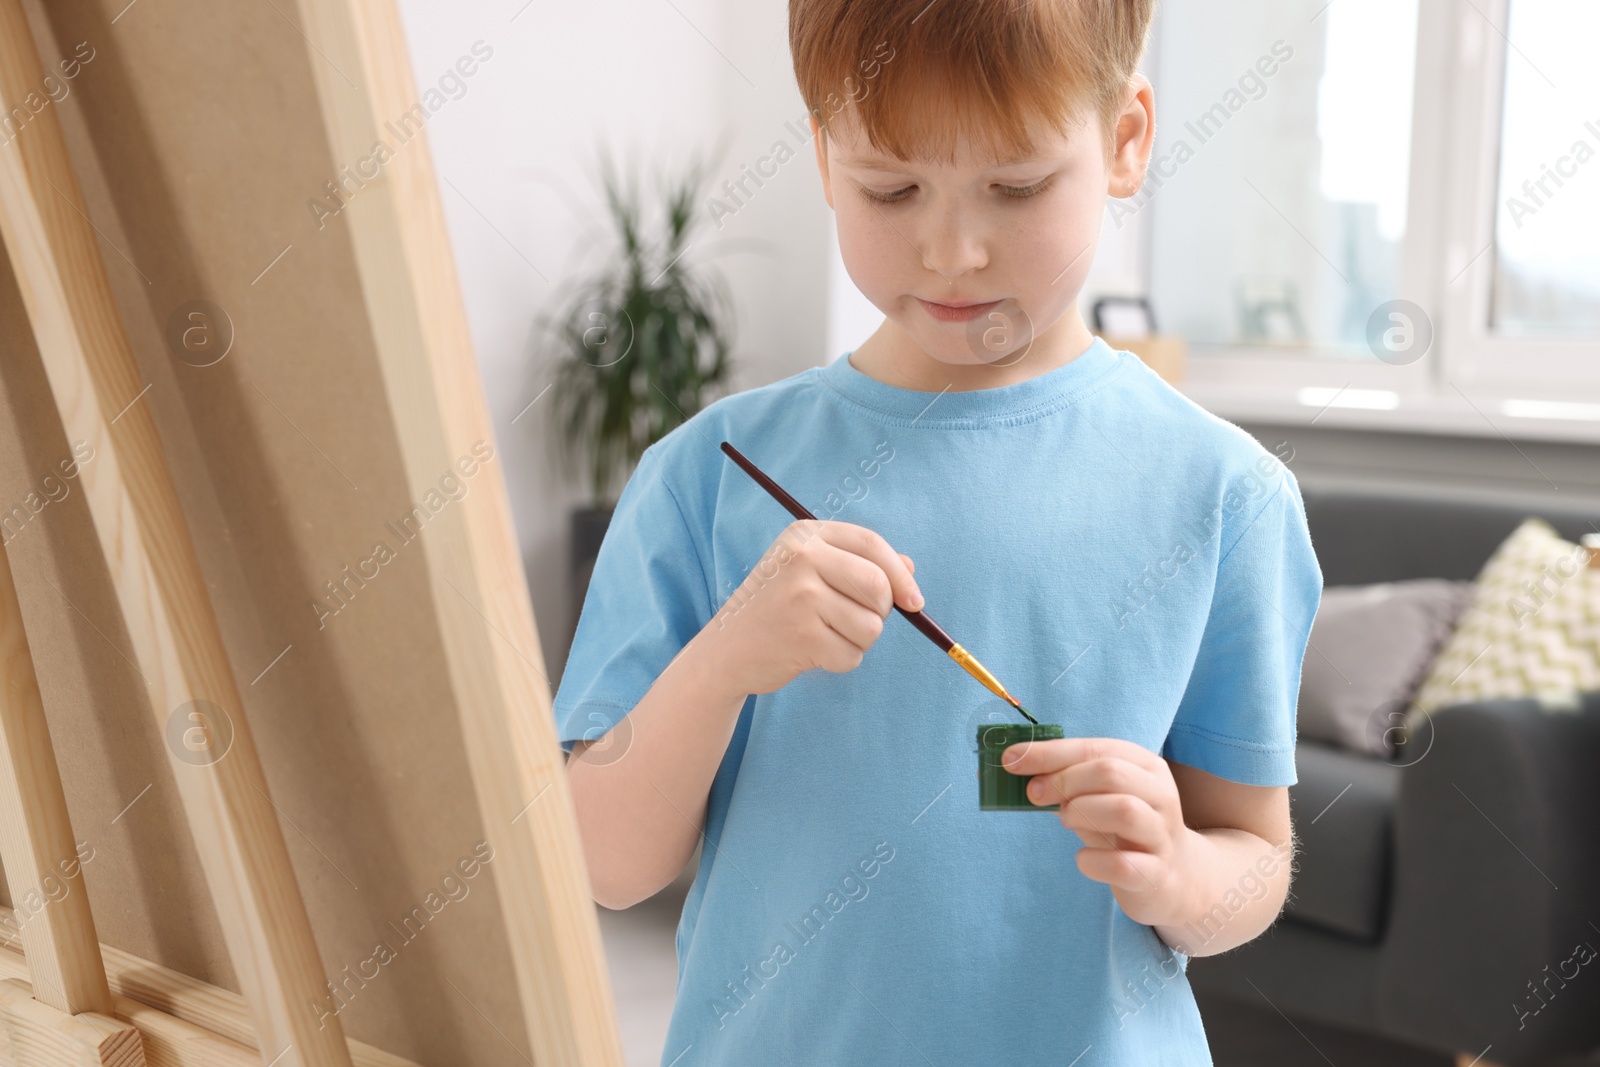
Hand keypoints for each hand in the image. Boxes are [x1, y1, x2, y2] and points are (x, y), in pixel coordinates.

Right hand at [701, 520, 922, 696]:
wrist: (727, 650)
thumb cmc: (777, 609)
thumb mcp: (809, 572)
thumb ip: (857, 563)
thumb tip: (909, 569)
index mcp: (805, 535)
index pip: (872, 545)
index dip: (901, 575)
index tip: (914, 601)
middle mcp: (801, 558)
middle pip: (878, 586)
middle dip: (879, 612)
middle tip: (855, 621)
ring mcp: (800, 596)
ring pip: (871, 625)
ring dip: (859, 640)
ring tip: (826, 636)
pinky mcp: (802, 635)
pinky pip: (852, 654)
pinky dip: (841, 660)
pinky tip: (813, 653)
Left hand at [1001, 737, 1200, 927]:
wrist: (1175, 878)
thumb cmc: (1126, 830)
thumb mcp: (1102, 797)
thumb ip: (1069, 781)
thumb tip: (1017, 766)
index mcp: (1146, 767)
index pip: (1096, 749)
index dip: (1050, 753)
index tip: (1011, 760)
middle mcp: (1161, 796)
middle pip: (1111, 773)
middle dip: (1063, 781)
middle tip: (1035, 795)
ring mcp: (1162, 836)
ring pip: (1124, 810)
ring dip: (1081, 812)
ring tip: (1066, 821)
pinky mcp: (1157, 875)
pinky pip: (1122, 864)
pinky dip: (1092, 860)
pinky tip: (1083, 859)